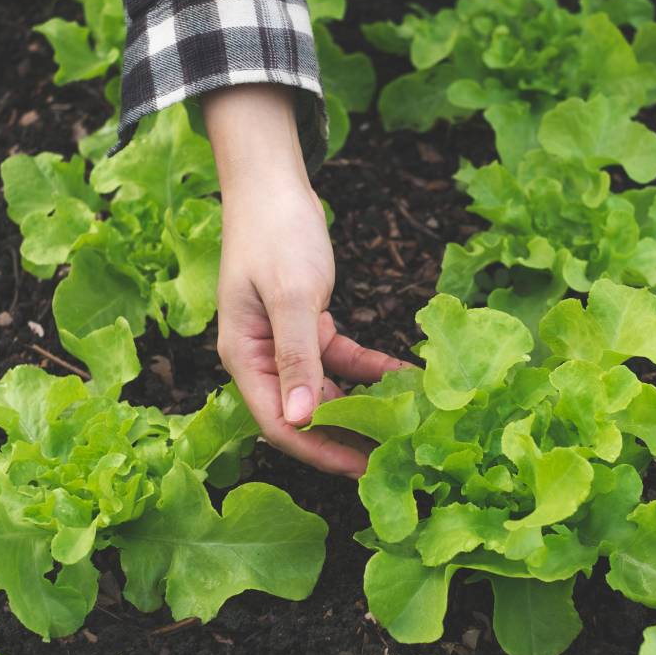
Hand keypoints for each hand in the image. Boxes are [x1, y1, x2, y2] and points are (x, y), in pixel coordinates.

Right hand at [204, 84, 405, 477]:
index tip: (363, 471)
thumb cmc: (276, 233)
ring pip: (329, 391)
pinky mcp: (311, 326)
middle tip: (397, 460)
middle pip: (306, 414)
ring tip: (410, 426)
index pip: (280, 424)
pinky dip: (373, 371)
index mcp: (245, 358)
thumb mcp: (291, 295)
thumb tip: (301, 419)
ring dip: (366, 407)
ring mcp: (286, 344)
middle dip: (349, 438)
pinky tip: (407, 378)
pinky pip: (345, 361)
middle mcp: (262, 359)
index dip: (320, 451)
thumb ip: (297, 357)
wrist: (274, 183)